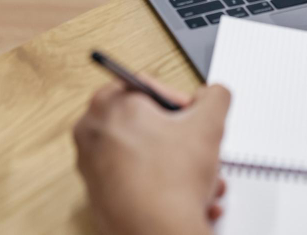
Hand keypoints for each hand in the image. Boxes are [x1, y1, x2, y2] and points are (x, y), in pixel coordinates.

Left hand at [74, 78, 230, 234]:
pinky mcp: (99, 195)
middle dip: (182, 137)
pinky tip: (189, 194)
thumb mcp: (208, 125)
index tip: (193, 116)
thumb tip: (213, 95)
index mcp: (108, 104)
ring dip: (179, 163)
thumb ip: (214, 97)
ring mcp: (91, 166)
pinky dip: (163, 183)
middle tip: (198, 146)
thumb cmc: (170, 184)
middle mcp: (91, 133)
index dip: (180, 101)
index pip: (150, 87)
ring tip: (202, 177)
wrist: (157, 234)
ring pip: (146, 153)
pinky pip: (137, 178)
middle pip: (147, 122)